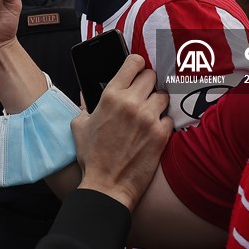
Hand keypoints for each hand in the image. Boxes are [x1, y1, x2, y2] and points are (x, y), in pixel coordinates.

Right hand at [71, 54, 172, 210]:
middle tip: (143, 95)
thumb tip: (86, 93)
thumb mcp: (80, 126)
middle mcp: (131, 102)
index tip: (137, 69)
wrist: (107, 186)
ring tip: (149, 114)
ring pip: (163, 96)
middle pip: (151, 76)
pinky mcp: (161, 134)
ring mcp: (148, 118)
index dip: (137, 64)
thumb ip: (85, 104)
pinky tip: (153, 131)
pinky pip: (169, 117)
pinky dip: (163, 123)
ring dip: (157, 103)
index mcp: (110, 95)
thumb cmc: (92, 157)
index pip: (133, 62)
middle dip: (147, 84)